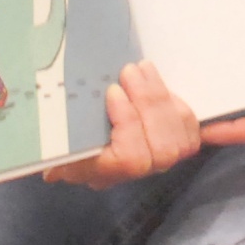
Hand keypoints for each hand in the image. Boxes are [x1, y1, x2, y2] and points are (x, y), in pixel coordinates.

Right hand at [45, 61, 202, 188]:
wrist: (66, 138)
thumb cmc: (55, 131)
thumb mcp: (50, 129)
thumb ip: (53, 130)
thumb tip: (55, 139)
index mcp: (96, 171)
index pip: (131, 160)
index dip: (129, 123)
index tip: (113, 92)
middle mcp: (126, 175)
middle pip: (162, 151)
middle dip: (151, 104)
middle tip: (132, 71)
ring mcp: (151, 164)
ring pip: (180, 142)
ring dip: (164, 100)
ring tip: (144, 70)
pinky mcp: (170, 147)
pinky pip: (193, 139)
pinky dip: (193, 117)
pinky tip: (188, 100)